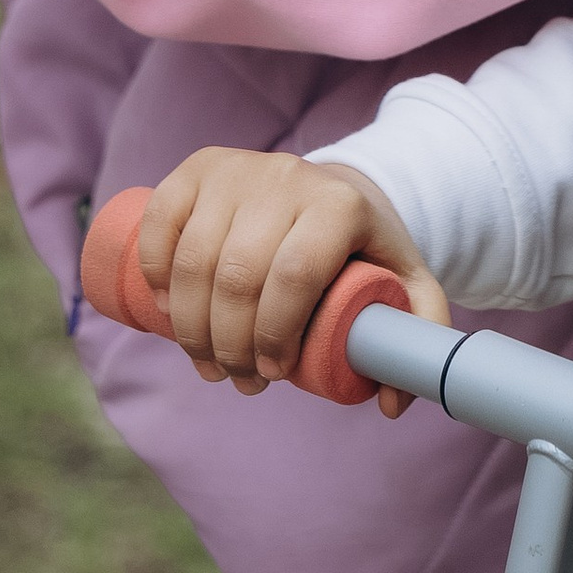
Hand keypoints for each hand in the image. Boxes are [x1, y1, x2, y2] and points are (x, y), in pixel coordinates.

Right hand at [133, 150, 450, 418]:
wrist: (329, 191)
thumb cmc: (361, 251)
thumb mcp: (404, 284)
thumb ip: (416, 339)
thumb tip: (392, 405)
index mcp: (340, 205)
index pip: (296, 275)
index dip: (275, 335)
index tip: (274, 374)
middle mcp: (287, 178)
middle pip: (239, 274)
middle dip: (230, 345)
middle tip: (239, 380)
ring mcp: (238, 169)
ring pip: (194, 259)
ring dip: (191, 327)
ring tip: (208, 363)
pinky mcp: (197, 168)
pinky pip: (160, 223)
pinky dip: (156, 275)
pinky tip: (169, 312)